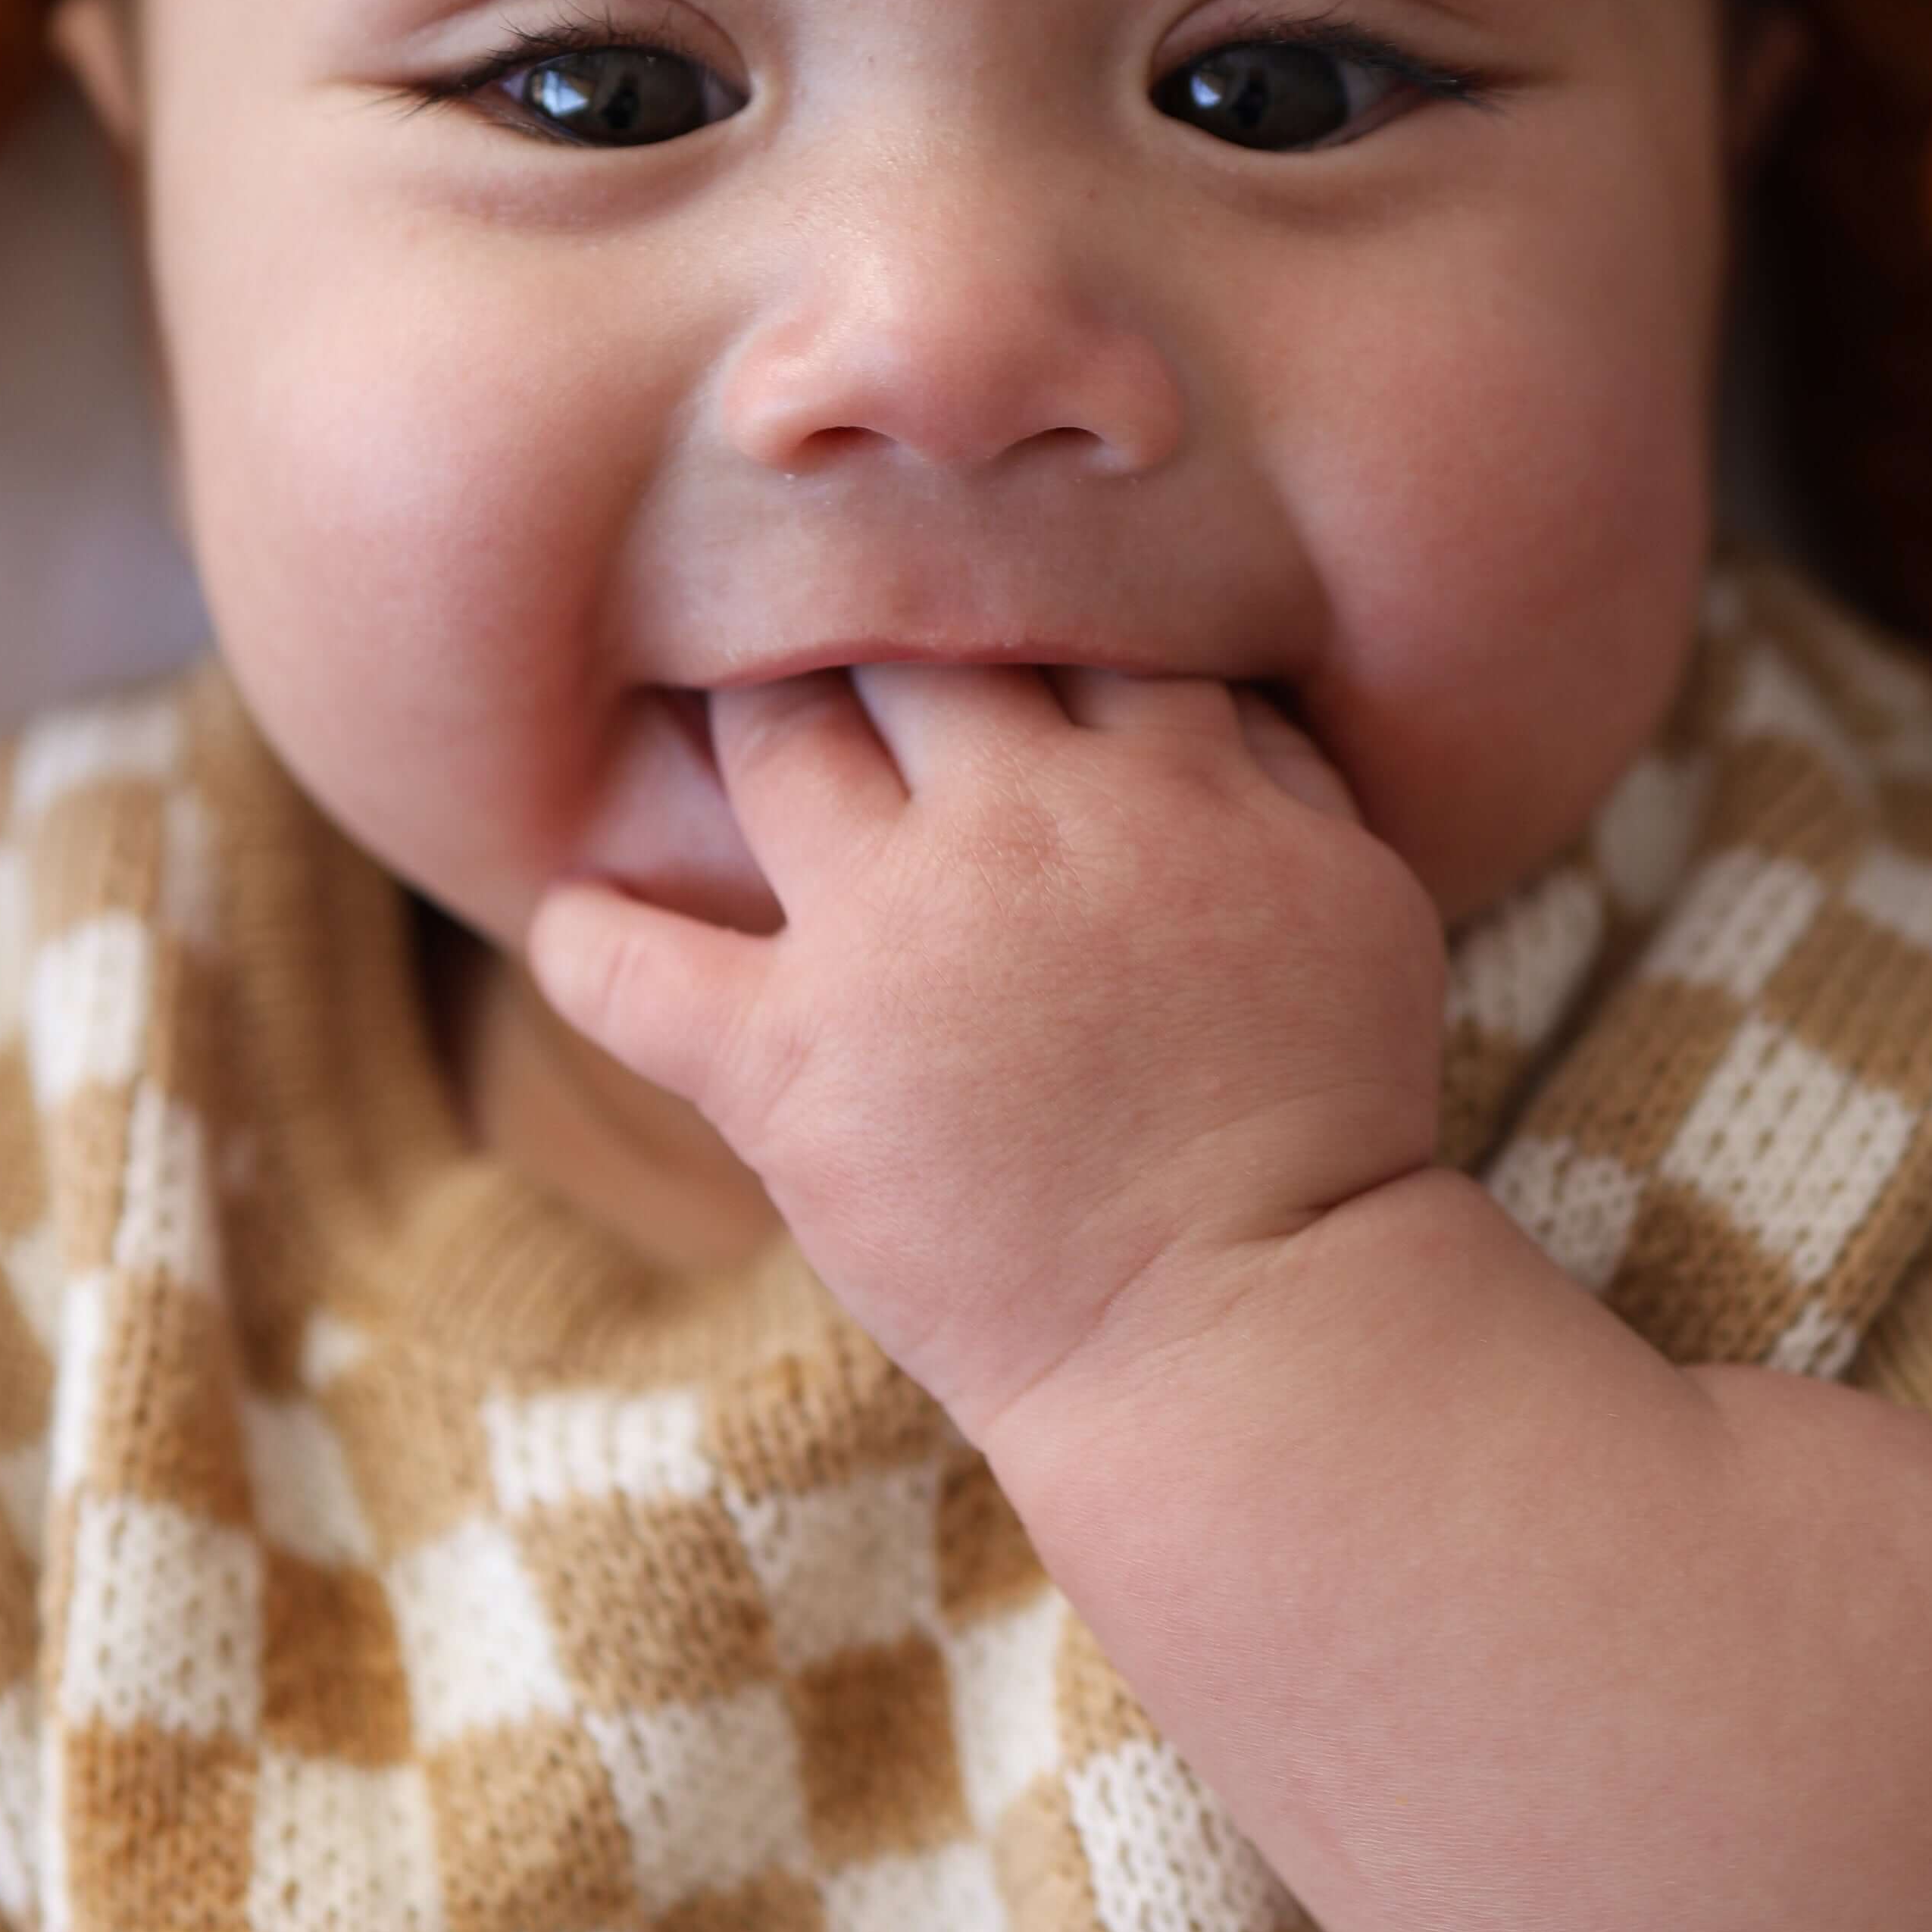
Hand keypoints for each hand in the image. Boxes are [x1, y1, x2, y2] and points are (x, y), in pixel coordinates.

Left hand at [527, 665, 1447, 1435]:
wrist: (1242, 1326)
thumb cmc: (1324, 1117)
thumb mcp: (1358, 901)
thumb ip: (1280, 771)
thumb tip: (1197, 686)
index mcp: (1165, 780)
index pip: (1063, 623)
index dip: (1013, 605)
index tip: (972, 615)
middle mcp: (1017, 825)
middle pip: (903, 648)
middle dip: (864, 625)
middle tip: (823, 624)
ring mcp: (888, 940)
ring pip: (772, 743)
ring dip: (738, 718)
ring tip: (704, 715)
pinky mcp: (784, 1067)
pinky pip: (631, 972)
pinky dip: (587, 934)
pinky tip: (573, 910)